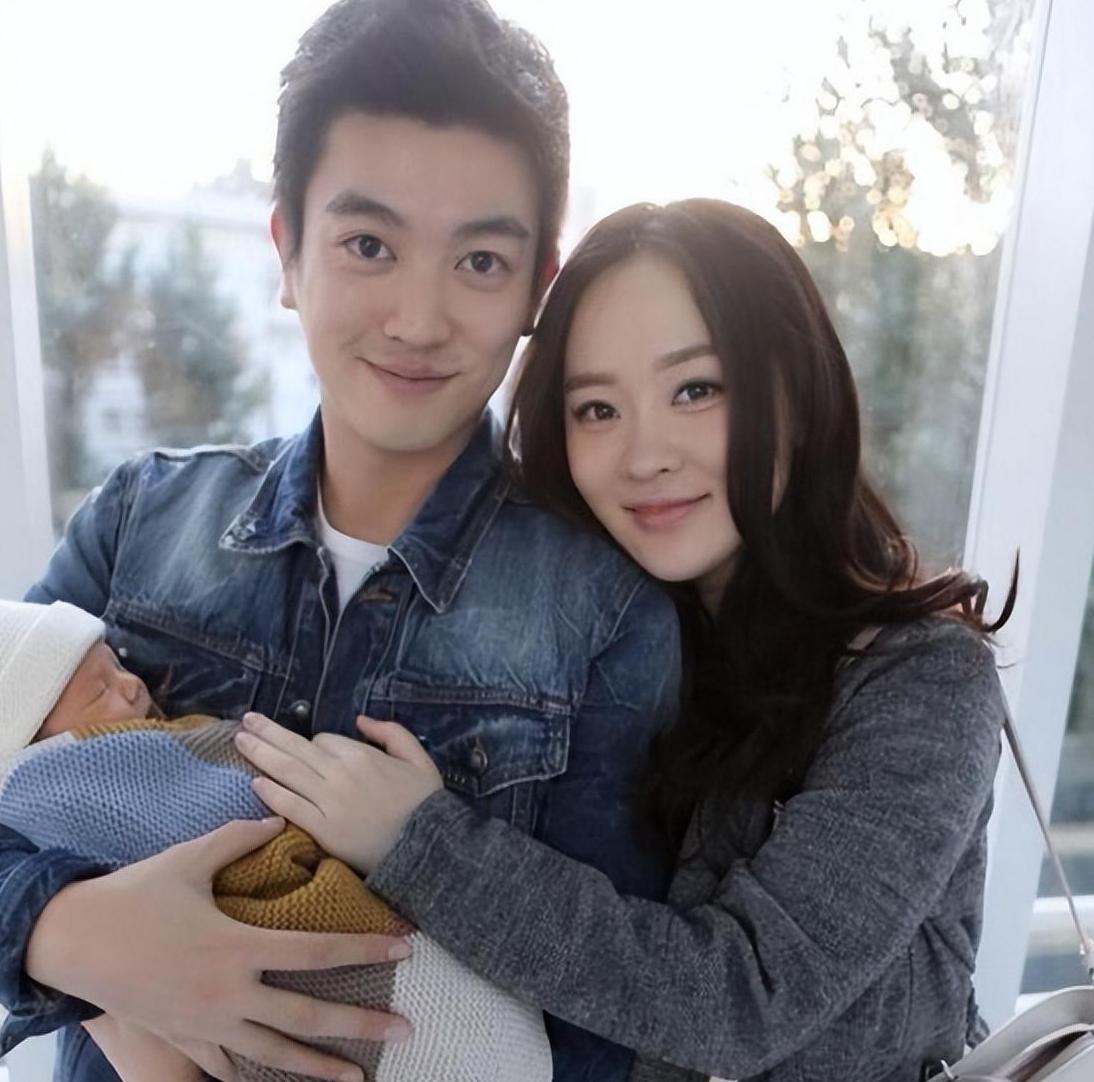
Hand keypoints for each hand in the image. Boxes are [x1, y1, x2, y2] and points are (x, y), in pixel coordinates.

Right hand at [26, 818, 412, 1081]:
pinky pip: (228, 1067)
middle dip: (362, 1023)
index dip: (365, 948)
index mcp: (238, 947)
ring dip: (320, 1067)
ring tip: (359, 1077)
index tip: (404, 948)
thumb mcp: (189, 858)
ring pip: (275, 1055)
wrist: (72, 943)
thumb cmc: (135, 895)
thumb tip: (277, 816)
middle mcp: (229, 994)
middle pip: (308, 1015)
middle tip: (406, 1027)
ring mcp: (207, 1026)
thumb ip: (239, 837)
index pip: (317, 951)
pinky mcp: (185, 1041)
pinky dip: (259, 1076)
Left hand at [235, 713, 442, 872]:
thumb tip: (360, 720)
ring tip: (240, 741)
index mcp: (362, 755)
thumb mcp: (418, 759)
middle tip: (246, 721)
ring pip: (286, 772)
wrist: (428, 849)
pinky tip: (254, 782)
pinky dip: (271, 793)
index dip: (316, 743)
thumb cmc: (425, 804)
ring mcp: (329, 802)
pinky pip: (291, 806)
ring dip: (260, 753)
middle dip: (267, 732)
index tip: (314, 751)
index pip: (324, 740)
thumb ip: (392, 733)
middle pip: (295, 748)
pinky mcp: (323, 830)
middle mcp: (340, 774)